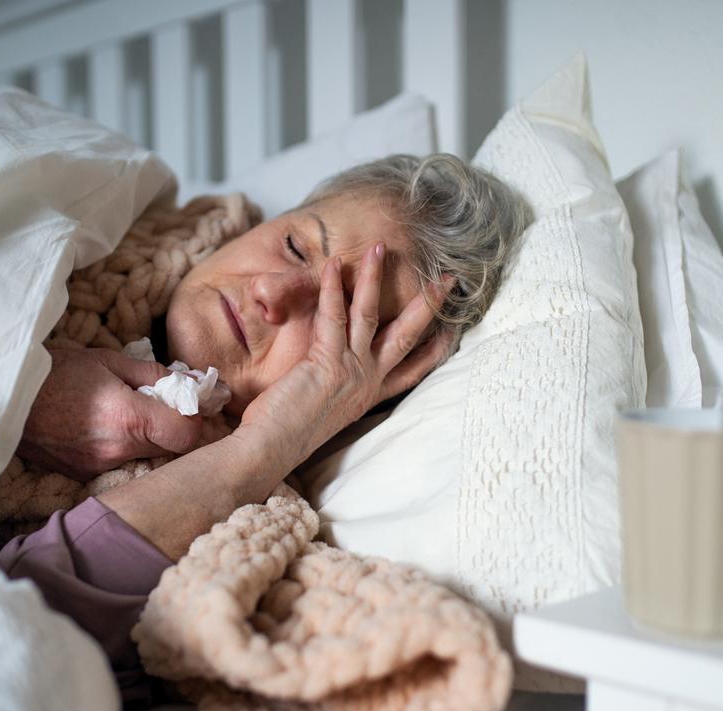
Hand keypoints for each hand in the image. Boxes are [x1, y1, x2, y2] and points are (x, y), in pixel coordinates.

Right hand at [18, 347, 201, 479]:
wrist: (0, 396)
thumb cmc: (55, 371)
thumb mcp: (108, 361)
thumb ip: (156, 374)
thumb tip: (193, 382)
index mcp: (128, 419)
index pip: (188, 435)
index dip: (194, 417)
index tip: (185, 402)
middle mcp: (117, 450)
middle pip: (170, 448)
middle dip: (172, 426)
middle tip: (157, 402)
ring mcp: (98, 467)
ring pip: (145, 456)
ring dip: (146, 437)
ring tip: (122, 411)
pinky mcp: (82, 474)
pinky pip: (119, 462)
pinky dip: (122, 446)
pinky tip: (102, 425)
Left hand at [239, 243, 451, 467]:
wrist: (270, 451)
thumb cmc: (287, 436)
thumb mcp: (323, 409)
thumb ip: (333, 389)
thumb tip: (325, 372)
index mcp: (368, 397)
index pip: (412, 372)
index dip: (434, 350)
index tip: (451, 331)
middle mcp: (367, 383)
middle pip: (408, 337)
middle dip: (429, 306)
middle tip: (448, 280)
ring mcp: (351, 371)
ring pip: (371, 315)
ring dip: (375, 278)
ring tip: (380, 247)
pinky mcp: (328, 362)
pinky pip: (334, 316)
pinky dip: (334, 288)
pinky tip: (334, 263)